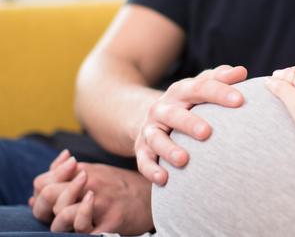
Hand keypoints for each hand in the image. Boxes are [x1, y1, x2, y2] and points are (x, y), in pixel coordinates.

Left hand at [31, 152, 153, 233]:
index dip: (41, 196)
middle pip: (48, 197)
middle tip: (61, 216)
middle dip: (46, 211)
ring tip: (75, 225)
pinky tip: (89, 230)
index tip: (54, 202)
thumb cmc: (121, 186)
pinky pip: (83, 233)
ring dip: (63, 226)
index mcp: (83, 171)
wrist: (154, 195)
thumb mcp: (96, 172)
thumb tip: (34, 194)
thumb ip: (65, 178)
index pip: (42, 183)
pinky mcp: (112, 221)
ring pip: (62, 218)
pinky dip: (80, 235)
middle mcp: (90, 183)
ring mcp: (101, 202)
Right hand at [135, 64, 247, 184]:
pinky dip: (151, 170)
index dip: (219, 93)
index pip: (200, 88)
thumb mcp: (200, 86)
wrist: (151, 115)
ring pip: (156, 139)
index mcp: (180, 91)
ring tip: (184, 160)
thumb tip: (242, 72)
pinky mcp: (142, 149)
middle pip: (174, 114)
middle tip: (207, 132)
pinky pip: (144, 160)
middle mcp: (162, 108)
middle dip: (189, 123)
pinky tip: (164, 179)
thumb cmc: (188, 102)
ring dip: (169, 149)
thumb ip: (220, 78)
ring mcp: (150, 129)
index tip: (240, 100)